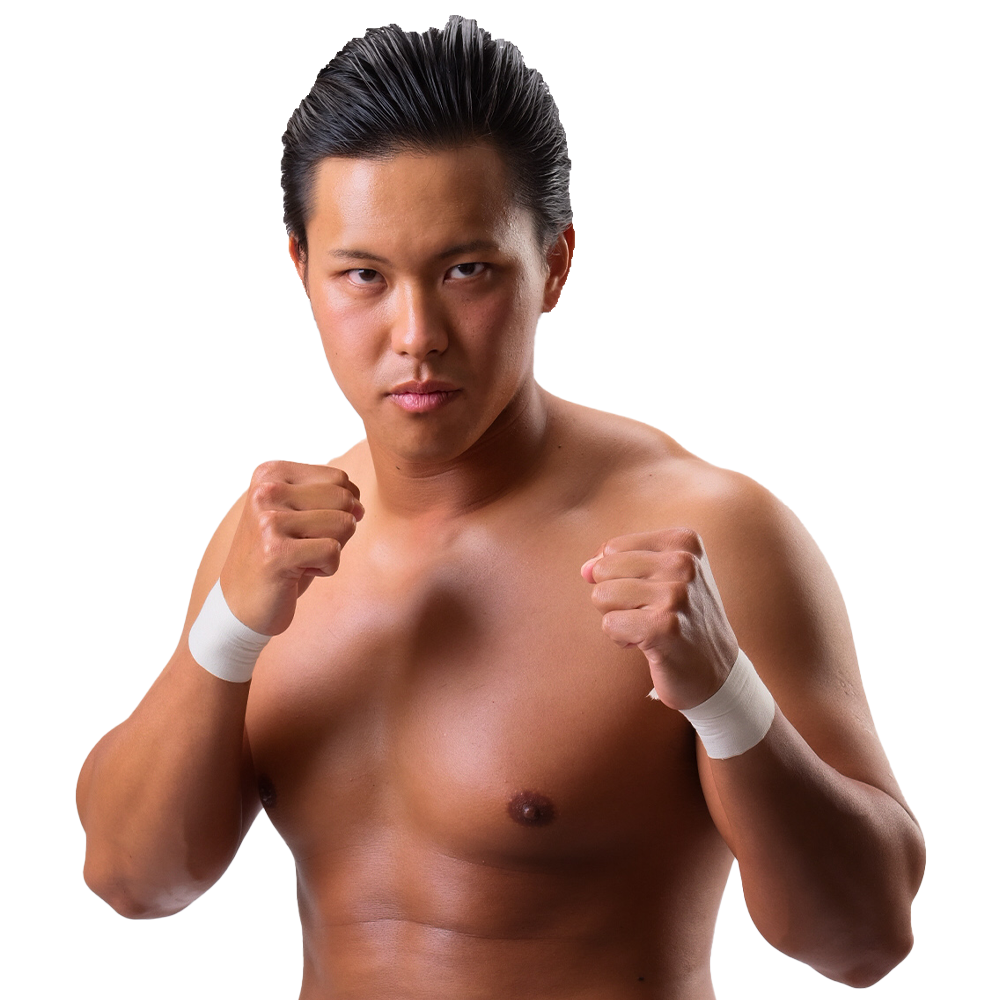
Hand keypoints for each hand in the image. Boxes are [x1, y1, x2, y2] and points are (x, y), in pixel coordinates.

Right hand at [219, 461, 363, 635]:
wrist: (240, 603)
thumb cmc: (278, 557)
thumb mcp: (301, 517)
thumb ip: (332, 502)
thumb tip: (360, 508)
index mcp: (270, 474)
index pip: (339, 479)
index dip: (340, 508)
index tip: (307, 528)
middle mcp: (265, 491)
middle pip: (344, 499)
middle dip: (338, 529)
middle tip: (305, 546)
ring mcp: (268, 520)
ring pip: (344, 524)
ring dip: (332, 549)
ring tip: (300, 558)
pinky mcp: (276, 552)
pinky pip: (333, 552)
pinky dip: (326, 569)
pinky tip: (297, 573)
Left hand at [581, 528, 738, 710]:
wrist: (716, 670)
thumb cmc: (679, 618)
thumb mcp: (659, 577)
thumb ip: (617, 563)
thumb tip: (585, 569)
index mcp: (683, 541)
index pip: (612, 549)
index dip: (618, 577)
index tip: (652, 594)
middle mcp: (683, 562)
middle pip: (603, 570)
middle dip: (615, 597)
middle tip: (648, 613)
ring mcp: (676, 594)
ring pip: (602, 595)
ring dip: (617, 618)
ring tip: (648, 628)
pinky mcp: (664, 626)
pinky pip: (609, 624)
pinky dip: (621, 639)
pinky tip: (648, 644)